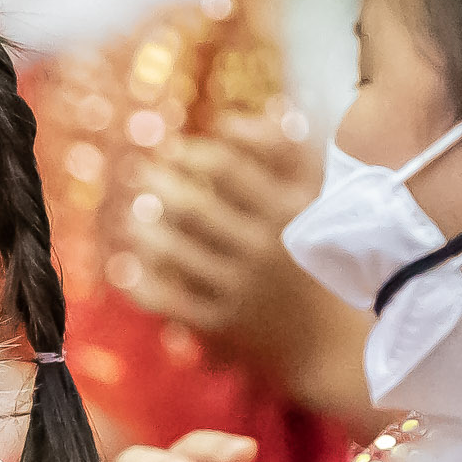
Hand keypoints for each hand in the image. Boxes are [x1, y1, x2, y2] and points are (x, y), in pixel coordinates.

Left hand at [118, 112, 319, 337]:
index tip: (172, 149)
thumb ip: (284, 151)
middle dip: (157, 184)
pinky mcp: (226, 323)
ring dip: (144, 230)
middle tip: (139, 174)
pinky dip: (141, 284)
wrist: (335, 342)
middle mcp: (264, 245)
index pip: (225, 167)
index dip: (189, 154)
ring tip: (133, 218)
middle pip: (192, 205)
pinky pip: (170, 300)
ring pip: (175, 250)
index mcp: (289, 208)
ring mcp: (243, 285)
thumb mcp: (319, 199)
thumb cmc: (322, 254)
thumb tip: (232, 119)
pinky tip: (126, 269)